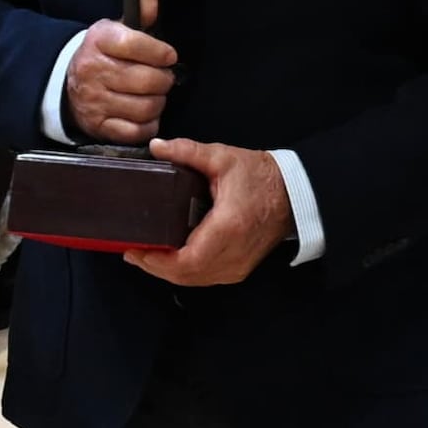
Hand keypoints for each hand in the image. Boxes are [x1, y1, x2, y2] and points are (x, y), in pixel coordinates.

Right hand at [61, 19, 178, 145]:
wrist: (69, 84)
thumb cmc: (104, 55)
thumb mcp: (118, 29)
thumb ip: (140, 12)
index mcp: (99, 40)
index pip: (135, 44)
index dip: (159, 52)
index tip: (168, 55)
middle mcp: (93, 70)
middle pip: (146, 80)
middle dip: (163, 79)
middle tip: (163, 77)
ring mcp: (94, 100)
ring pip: (145, 107)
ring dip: (158, 102)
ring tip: (154, 94)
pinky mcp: (98, 125)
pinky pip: (136, 131)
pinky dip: (148, 124)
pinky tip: (145, 113)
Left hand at [127, 138, 287, 286]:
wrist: (293, 194)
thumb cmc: (261, 176)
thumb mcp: (222, 158)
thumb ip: (187, 151)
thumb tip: (157, 147)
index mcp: (227, 228)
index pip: (185, 260)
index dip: (157, 262)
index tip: (136, 250)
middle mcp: (233, 254)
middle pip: (185, 275)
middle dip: (155, 268)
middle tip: (133, 253)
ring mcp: (238, 266)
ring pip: (195, 281)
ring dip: (169, 273)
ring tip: (147, 256)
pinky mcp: (240, 268)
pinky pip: (206, 278)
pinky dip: (186, 273)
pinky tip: (172, 260)